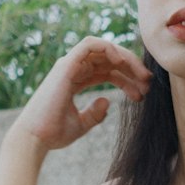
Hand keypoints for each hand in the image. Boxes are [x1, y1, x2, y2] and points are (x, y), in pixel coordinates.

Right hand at [11, 36, 152, 150]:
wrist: (35, 139)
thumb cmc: (53, 134)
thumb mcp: (81, 124)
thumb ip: (94, 114)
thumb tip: (107, 101)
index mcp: (75, 80)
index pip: (107, 71)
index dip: (127, 78)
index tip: (143, 93)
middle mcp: (72, 69)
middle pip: (109, 59)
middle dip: (131, 69)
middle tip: (149, 84)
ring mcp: (69, 65)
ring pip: (103, 50)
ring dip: (126, 59)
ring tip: (142, 76)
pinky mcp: (66, 65)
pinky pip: (90, 45)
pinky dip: (108, 48)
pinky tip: (123, 63)